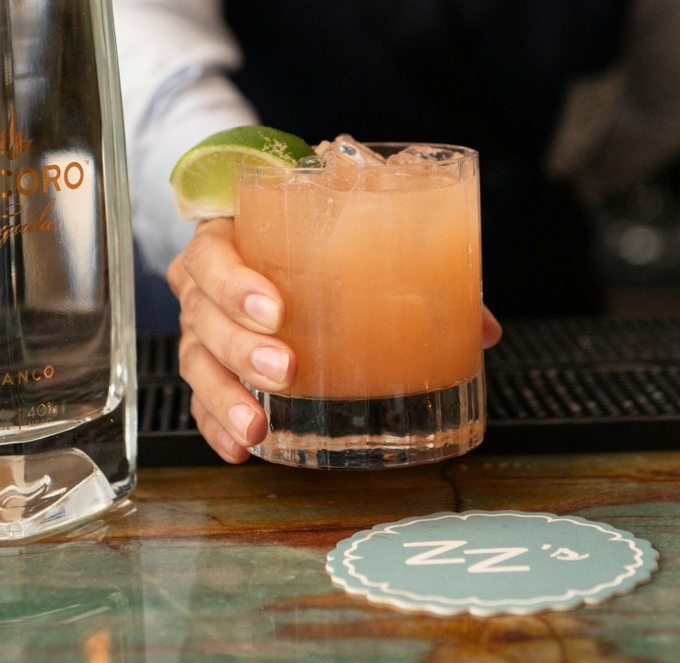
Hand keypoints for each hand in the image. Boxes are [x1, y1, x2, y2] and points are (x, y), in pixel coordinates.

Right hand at [167, 218, 502, 462]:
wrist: (280, 235)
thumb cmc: (314, 235)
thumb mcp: (353, 235)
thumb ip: (413, 268)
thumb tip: (483, 329)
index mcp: (234, 232)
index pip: (213, 252)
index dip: (235, 281)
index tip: (277, 308)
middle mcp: (207, 280)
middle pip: (202, 311)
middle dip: (240, 344)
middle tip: (286, 368)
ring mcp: (204, 324)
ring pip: (196, 359)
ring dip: (225, 394)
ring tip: (258, 425)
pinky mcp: (210, 365)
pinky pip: (200, 398)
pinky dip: (216, 424)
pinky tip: (242, 447)